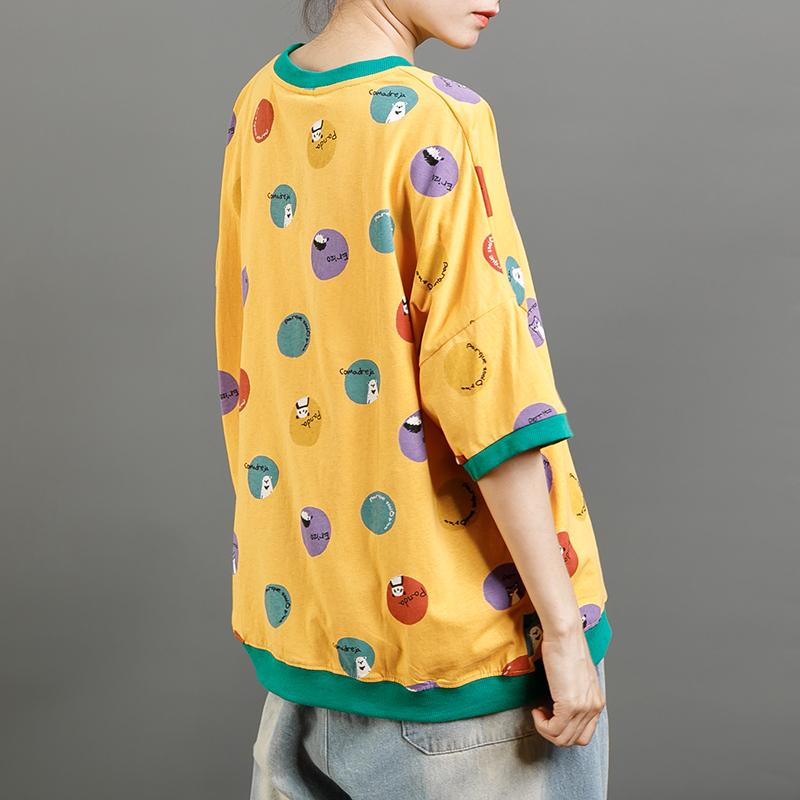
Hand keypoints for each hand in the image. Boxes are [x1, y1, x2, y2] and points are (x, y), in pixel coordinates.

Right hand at [531, 628, 604, 746]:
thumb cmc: (566, 647)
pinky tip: (537, 710)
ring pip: (562, 738)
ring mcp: (583, 707)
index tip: (550, 715)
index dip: (564, 730)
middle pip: (572, 739)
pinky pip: (554, 730)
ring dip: (545, 730)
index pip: (583, 734)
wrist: (565, 634)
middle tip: (541, 715)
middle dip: (552, 732)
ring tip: (538, 712)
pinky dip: (541, 725)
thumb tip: (560, 704)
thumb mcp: (577, 676)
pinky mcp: (570, 705)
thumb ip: (575, 693)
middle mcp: (593, 707)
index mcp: (596, 701)